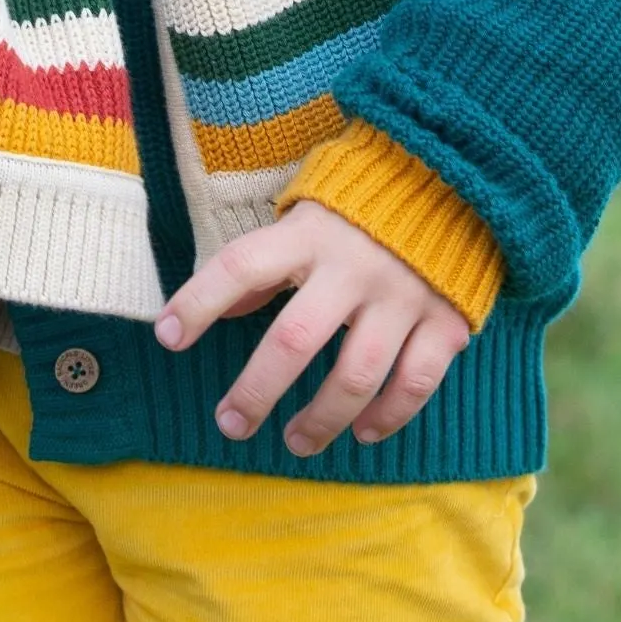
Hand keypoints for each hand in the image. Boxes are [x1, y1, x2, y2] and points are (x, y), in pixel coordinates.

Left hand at [154, 201, 470, 458]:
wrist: (454, 179)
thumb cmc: (361, 203)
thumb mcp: (306, 214)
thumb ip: (268, 262)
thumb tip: (227, 308)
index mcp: (310, 233)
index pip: (241, 265)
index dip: (199, 301)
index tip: (166, 337)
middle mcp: (354, 266)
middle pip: (295, 340)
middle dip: (256, 390)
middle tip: (229, 423)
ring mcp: (403, 296)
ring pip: (355, 376)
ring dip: (320, 419)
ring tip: (294, 442)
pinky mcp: (447, 320)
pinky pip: (414, 383)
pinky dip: (388, 416)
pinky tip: (363, 433)